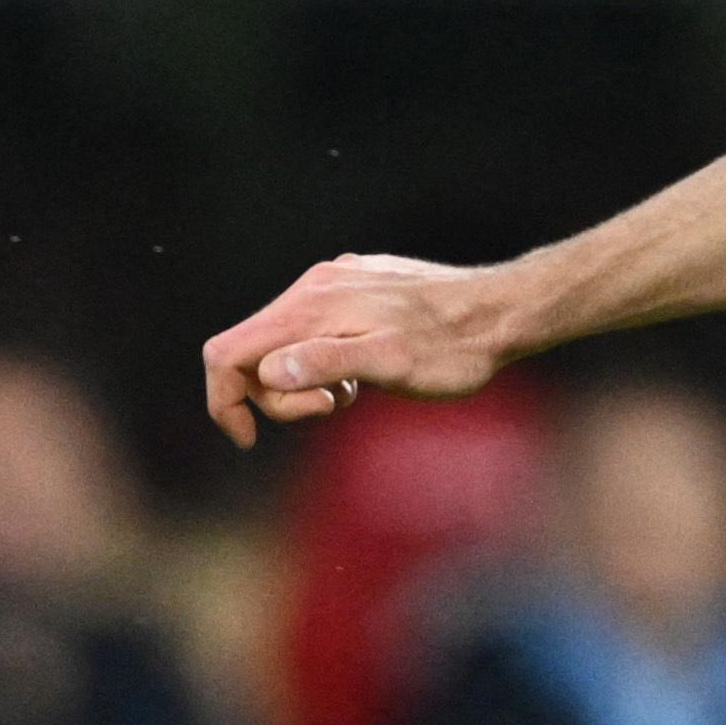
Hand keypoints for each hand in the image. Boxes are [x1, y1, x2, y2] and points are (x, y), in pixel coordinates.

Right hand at [198, 254, 511, 446]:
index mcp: (311, 308)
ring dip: (302, 383)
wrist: (501, 311)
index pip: (227, 352)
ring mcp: (331, 285)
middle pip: (249, 351)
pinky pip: (310, 332)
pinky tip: (363, 375)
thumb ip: (327, 363)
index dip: (225, 401)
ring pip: (280, 343)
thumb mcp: (391, 364)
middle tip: (333, 409)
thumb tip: (270, 373)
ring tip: (354, 393)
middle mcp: (312, 288)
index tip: (250, 439)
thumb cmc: (450, 348)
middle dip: (274, 396)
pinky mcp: (351, 289)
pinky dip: (321, 365)